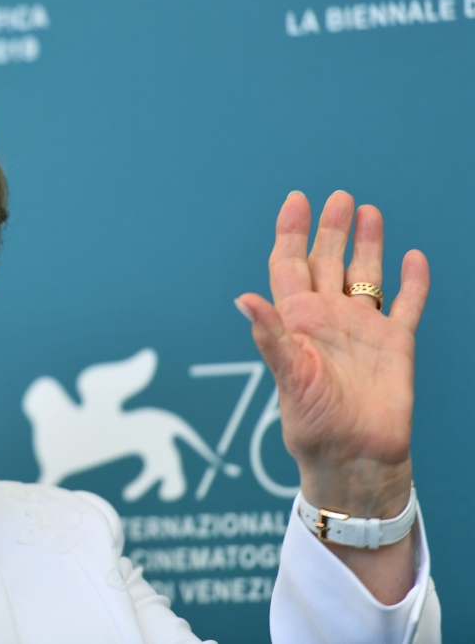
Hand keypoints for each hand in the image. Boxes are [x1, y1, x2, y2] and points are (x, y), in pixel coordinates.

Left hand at [237, 191, 428, 602]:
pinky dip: (413, 282)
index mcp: (297, 322)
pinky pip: (406, 305)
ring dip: (367, 245)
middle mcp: (328, 319)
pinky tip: (414, 258)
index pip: (289, 266)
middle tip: (337, 197)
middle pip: (327, 262)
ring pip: (365, 276)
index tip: (296, 200)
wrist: (355, 460)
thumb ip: (271, 336)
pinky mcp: (396, 346)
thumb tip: (243, 299)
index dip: (291, 233)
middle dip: (330, 230)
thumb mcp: (289, 377)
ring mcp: (362, 330)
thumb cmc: (313, 426)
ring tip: (368, 211)